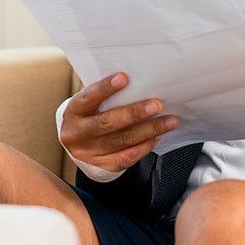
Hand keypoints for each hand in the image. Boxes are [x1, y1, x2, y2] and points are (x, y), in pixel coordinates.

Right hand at [59, 72, 179, 172]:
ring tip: (170, 121)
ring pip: (122, 141)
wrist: (76, 143)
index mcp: (73, 111)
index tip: (123, 78)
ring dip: (149, 130)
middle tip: (157, 105)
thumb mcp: (89, 103)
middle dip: (135, 113)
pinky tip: (157, 136)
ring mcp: (88, 152)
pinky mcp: (101, 166)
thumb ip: (105, 96)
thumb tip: (137, 83)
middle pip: (107, 123)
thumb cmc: (89, 115)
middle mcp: (77, 133)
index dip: (105, 88)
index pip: (88, 97)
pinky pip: (126, 158)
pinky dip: (144, 147)